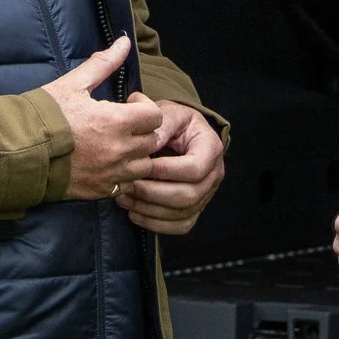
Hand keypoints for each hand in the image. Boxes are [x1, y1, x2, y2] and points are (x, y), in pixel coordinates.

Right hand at [44, 36, 162, 201]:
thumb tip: (124, 42)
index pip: (155, 115)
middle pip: (152, 140)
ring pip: (144, 166)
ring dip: (136, 154)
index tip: (129, 103)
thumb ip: (104, 64)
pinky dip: (123, 175)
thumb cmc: (44, 115)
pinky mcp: (100, 191)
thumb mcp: (73, 84)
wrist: (17, 152)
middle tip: (122, 123)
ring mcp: (111, 174)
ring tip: (117, 144)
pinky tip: (107, 164)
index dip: (145, 106)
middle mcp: (118, 150)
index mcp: (116, 122)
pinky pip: (127, 185)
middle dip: (141, 129)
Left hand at [116, 97, 223, 235]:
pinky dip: (156, 224)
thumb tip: (149, 142)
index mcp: (211, 148)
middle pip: (189, 195)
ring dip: (150, 210)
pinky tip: (135, 213)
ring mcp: (206, 194)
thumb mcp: (169, 113)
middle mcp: (214, 174)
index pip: (194, 168)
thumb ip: (160, 124)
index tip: (141, 166)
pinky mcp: (196, 208)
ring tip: (125, 198)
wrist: (182, 134)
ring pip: (183, 213)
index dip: (166, 171)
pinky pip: (180, 225)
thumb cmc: (174, 122)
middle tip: (128, 185)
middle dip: (154, 193)